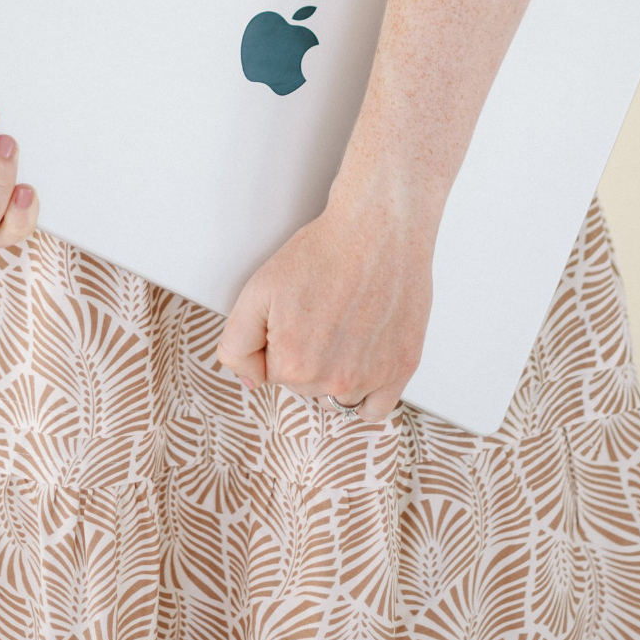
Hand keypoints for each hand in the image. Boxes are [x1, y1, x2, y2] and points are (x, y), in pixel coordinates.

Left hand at [215, 184, 434, 422]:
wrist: (376, 229)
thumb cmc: (322, 252)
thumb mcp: (257, 290)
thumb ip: (238, 345)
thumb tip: (250, 381)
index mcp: (293, 365)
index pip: (273, 375)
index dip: (279, 343)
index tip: (295, 315)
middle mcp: (333, 380)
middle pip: (306, 388)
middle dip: (307, 358)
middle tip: (321, 315)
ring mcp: (370, 378)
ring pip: (338, 398)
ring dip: (336, 374)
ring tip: (342, 330)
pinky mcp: (401, 370)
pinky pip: (375, 411)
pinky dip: (365, 396)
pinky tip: (360, 364)